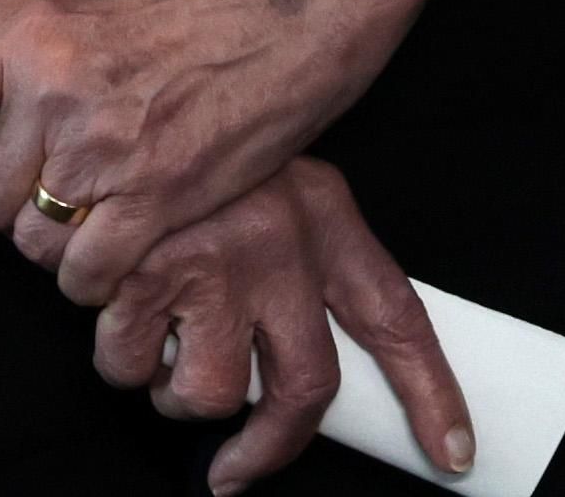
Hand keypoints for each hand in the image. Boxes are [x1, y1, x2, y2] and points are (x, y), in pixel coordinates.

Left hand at [0, 0, 416, 306]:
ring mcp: (100, 144)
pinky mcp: (154, 193)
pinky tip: (143, 244)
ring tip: (129, 207)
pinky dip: (108, 279)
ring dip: (74, 250)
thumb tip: (20, 94)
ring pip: (40, 248)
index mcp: (30, 34)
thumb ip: (54, 48)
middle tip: (87, 189)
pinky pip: (92, 274)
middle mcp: (51, 90)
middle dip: (29, 213)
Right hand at [92, 154, 469, 489]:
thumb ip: (301, 259)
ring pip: (210, 393)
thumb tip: (293, 364)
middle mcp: (283, 246)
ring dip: (176, 389)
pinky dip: (120, 357)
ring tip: (161, 337)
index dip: (429, 392)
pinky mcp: (143, 277)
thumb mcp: (275, 182)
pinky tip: (118, 311)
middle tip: (237, 468)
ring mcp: (215, 265)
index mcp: (326, 218)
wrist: (112, 103)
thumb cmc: (194, 146)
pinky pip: (131, 370)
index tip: (453, 450)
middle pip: (306, 388)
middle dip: (269, 448)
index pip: (396, 316)